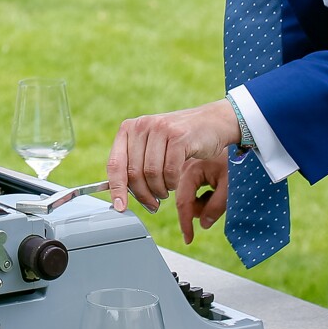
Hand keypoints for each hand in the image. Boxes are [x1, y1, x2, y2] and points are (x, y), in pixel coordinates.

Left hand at [106, 98, 240, 214]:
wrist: (212, 122)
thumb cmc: (180, 139)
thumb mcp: (152, 144)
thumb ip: (135, 161)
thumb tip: (120, 191)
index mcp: (129, 128)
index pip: (115, 163)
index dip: (117, 188)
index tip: (120, 207)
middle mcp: (142, 125)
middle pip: (133, 172)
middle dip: (142, 194)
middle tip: (152, 204)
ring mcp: (161, 129)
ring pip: (151, 174)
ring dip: (158, 190)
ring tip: (164, 193)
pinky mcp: (179, 137)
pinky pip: (170, 171)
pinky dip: (172, 183)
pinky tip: (174, 183)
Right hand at [174, 155, 229, 243]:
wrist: (243, 144)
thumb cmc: (237, 162)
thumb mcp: (229, 187)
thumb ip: (215, 207)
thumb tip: (203, 224)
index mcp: (191, 170)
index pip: (183, 202)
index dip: (186, 223)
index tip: (188, 239)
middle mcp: (184, 168)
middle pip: (184, 200)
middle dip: (199, 209)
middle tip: (218, 205)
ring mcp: (186, 168)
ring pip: (188, 197)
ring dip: (202, 203)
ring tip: (219, 194)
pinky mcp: (191, 170)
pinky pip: (192, 190)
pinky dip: (203, 196)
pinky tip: (215, 189)